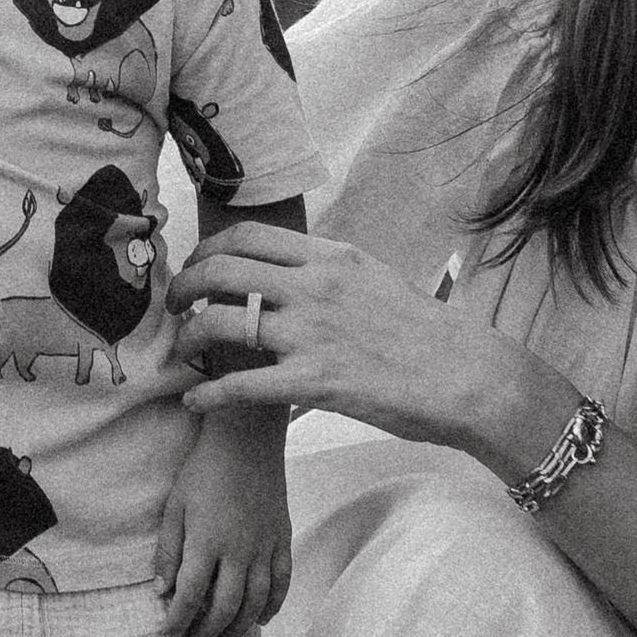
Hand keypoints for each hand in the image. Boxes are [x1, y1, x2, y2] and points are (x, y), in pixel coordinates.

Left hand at [154, 412, 291, 636]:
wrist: (247, 440)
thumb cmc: (204, 470)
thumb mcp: (175, 507)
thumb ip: (168, 551)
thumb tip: (160, 590)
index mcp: (206, 542)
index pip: (190, 596)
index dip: (177, 620)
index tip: (167, 631)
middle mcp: (238, 551)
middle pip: (225, 608)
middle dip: (206, 631)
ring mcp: (265, 547)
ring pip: (256, 603)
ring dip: (238, 627)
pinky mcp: (282, 540)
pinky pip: (282, 583)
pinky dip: (273, 606)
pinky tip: (261, 619)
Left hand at [166, 220, 532, 456]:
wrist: (463, 374)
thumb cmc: (423, 332)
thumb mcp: (374, 277)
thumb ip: (327, 271)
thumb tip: (289, 270)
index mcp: (330, 258)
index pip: (249, 236)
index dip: (208, 249)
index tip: (197, 265)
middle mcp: (315, 287)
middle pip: (222, 270)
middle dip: (184, 286)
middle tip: (174, 305)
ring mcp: (312, 334)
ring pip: (221, 323)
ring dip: (188, 337)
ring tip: (182, 350)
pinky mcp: (313, 382)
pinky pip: (241, 385)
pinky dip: (208, 393)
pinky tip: (195, 400)